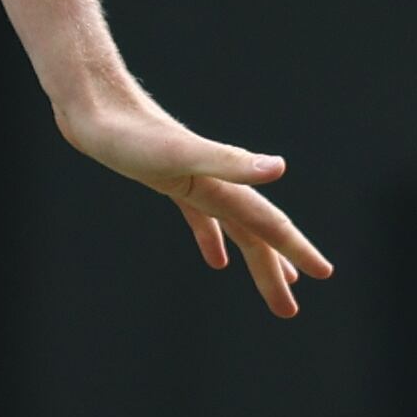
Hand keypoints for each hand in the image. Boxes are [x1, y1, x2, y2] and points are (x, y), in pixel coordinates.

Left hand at [60, 85, 332, 316]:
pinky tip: (217, 261)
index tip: (323, 275)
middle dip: (275, 271)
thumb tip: (279, 169)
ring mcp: (193, 182)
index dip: (296, 252)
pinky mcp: (167, 181)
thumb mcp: (180, 153)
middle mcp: (215, 183)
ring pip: (234, 229)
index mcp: (222, 184)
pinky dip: (212, 239)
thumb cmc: (130, 132)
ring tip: (276, 285)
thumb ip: (230, 162)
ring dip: (255, 257)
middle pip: (254, 235)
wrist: (93, 104)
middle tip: (289, 312)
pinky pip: (201, 219)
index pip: (268, 225)